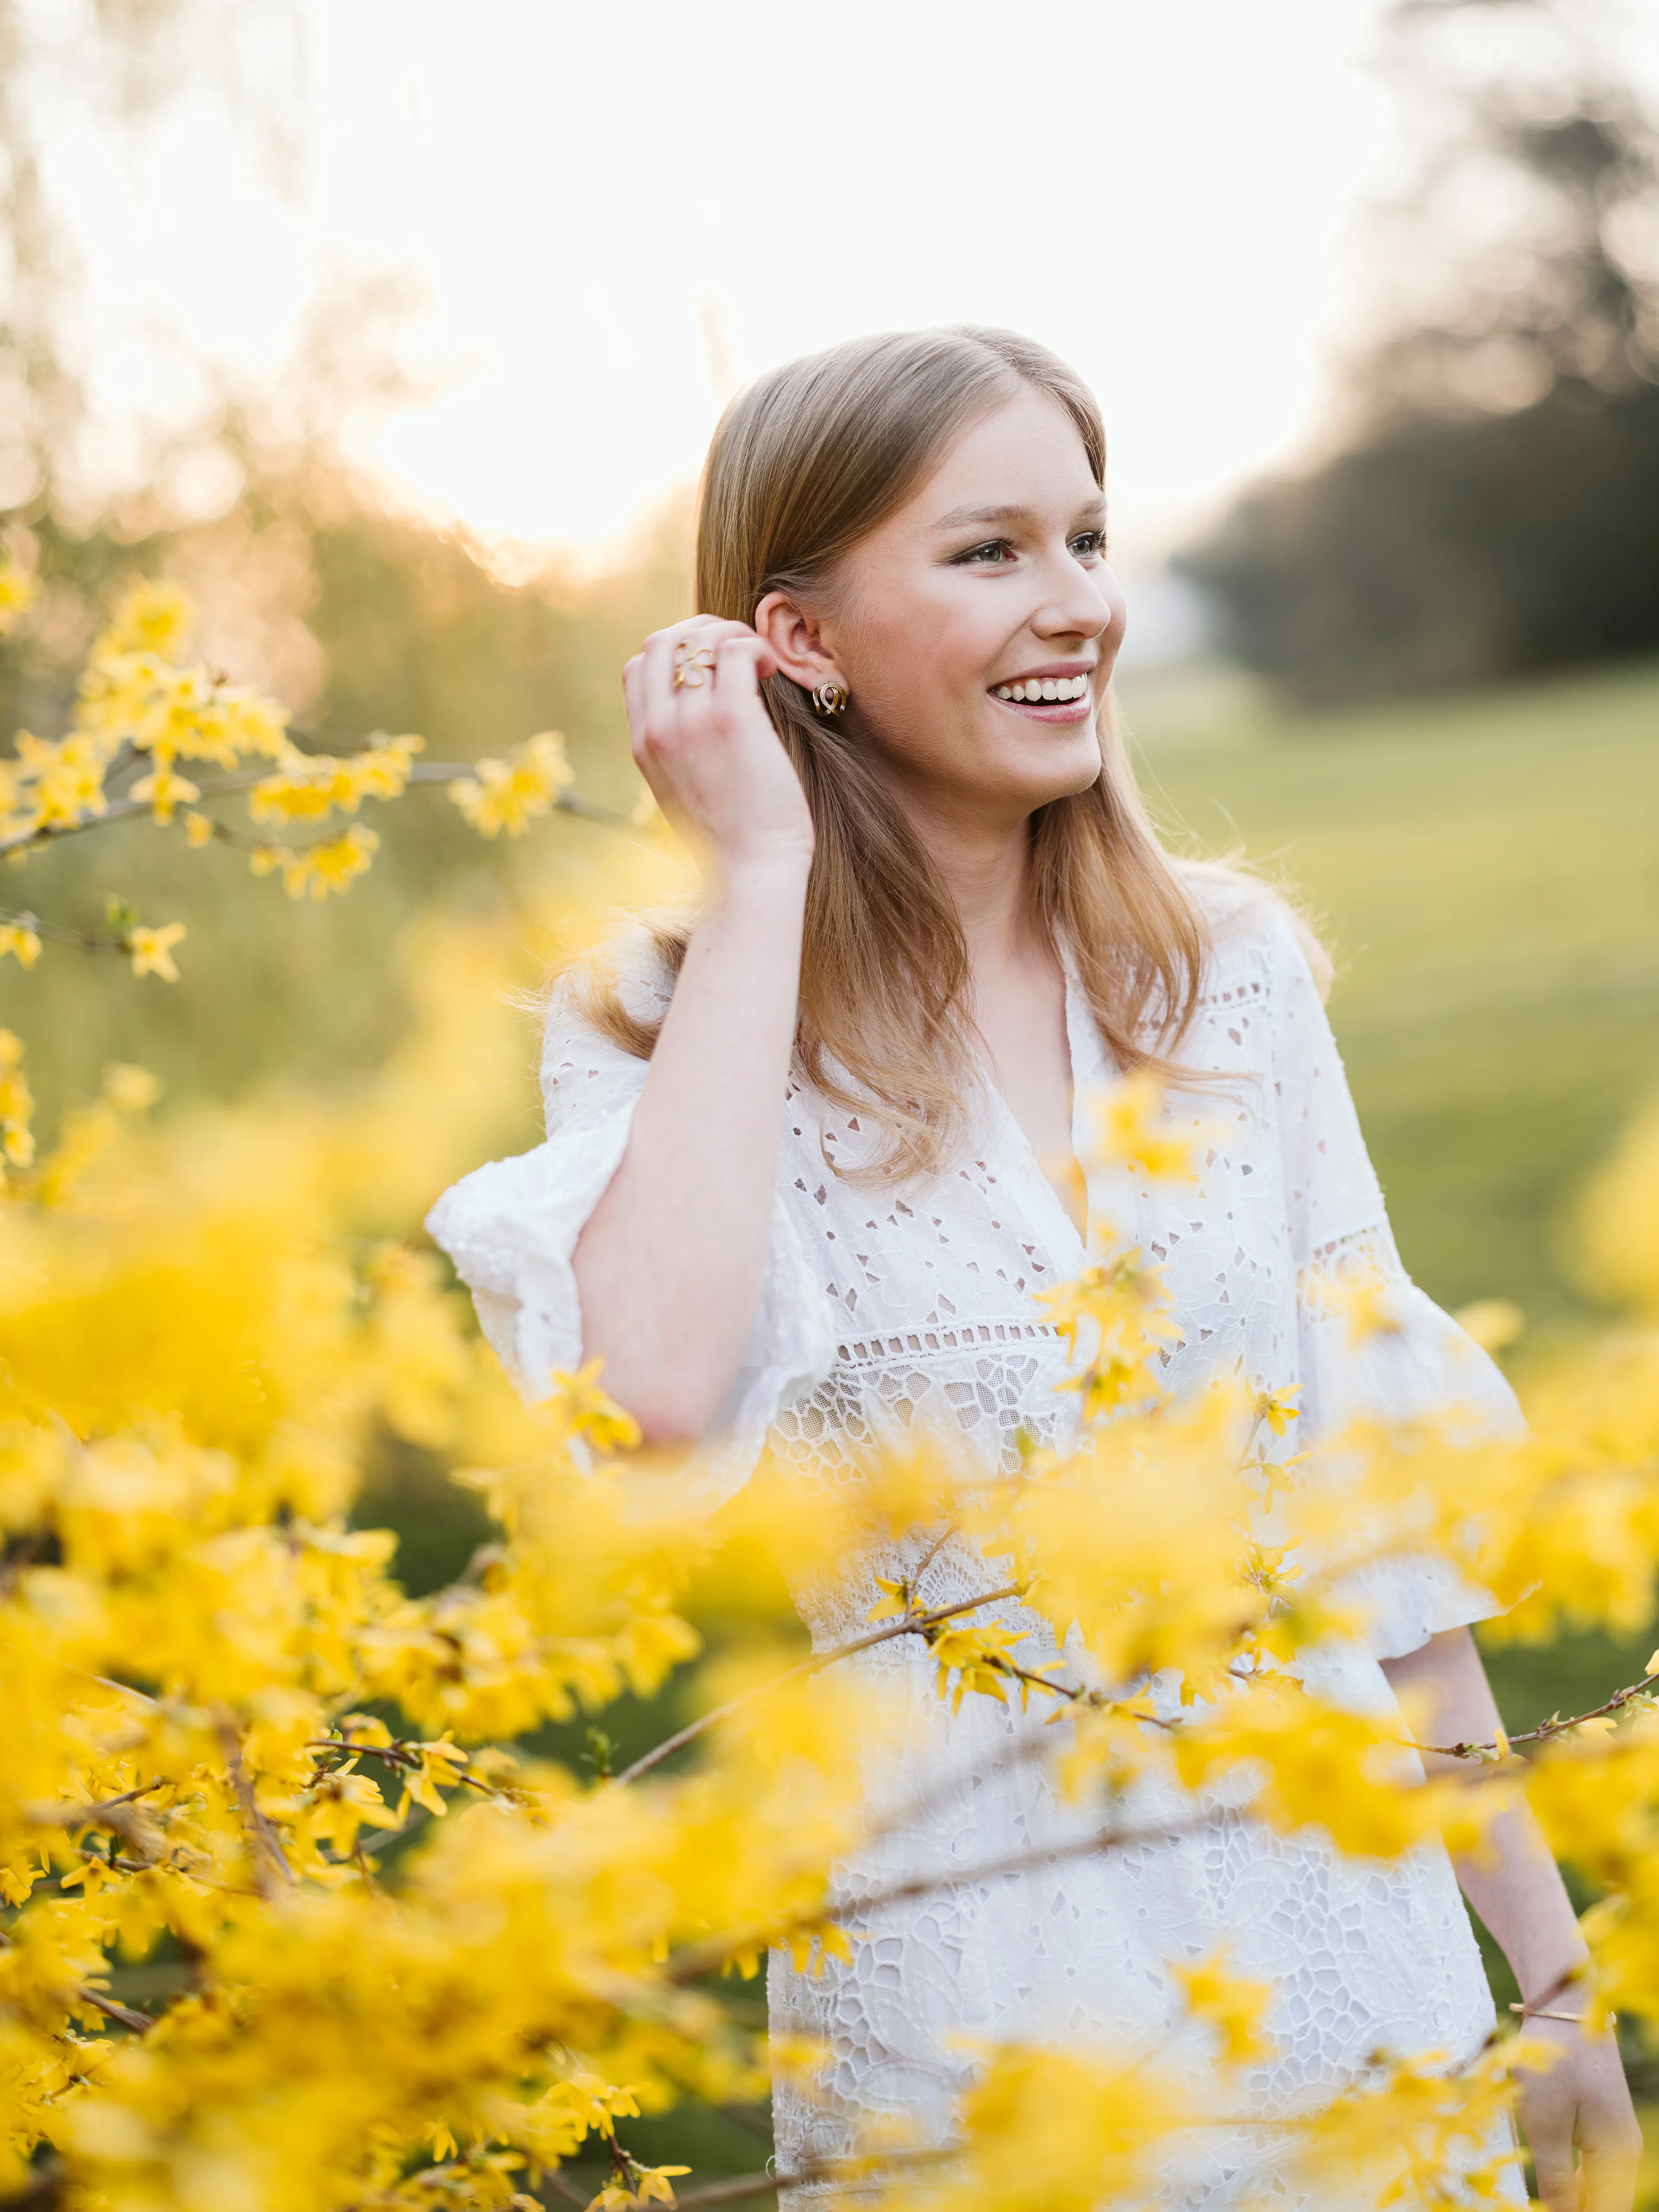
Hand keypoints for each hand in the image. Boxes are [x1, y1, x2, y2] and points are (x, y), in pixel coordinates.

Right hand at [623, 616, 813, 880]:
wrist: (751, 871)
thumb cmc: (731, 839)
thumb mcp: (682, 793)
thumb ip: (677, 752)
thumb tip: (696, 717)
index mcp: (644, 745)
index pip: (637, 668)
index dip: (675, 652)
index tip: (711, 666)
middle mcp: (659, 729)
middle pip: (661, 641)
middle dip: (701, 630)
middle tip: (738, 650)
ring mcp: (691, 722)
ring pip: (699, 638)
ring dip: (733, 634)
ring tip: (758, 660)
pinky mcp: (730, 719)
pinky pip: (734, 651)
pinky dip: (755, 647)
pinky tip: (771, 669)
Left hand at [1516, 2015, 1641, 2210]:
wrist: (1565, 2007)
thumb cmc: (1553, 2063)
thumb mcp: (1546, 2127)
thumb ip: (1555, 2181)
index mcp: (1616, 2158)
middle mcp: (1623, 2150)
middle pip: (1602, 2202)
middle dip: (1572, 2208)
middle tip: (1537, 2205)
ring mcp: (1613, 2133)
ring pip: (1595, 2184)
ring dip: (1570, 2194)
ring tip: (1540, 2196)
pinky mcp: (1598, 2118)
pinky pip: (1587, 2162)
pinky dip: (1568, 2173)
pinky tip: (1546, 2171)